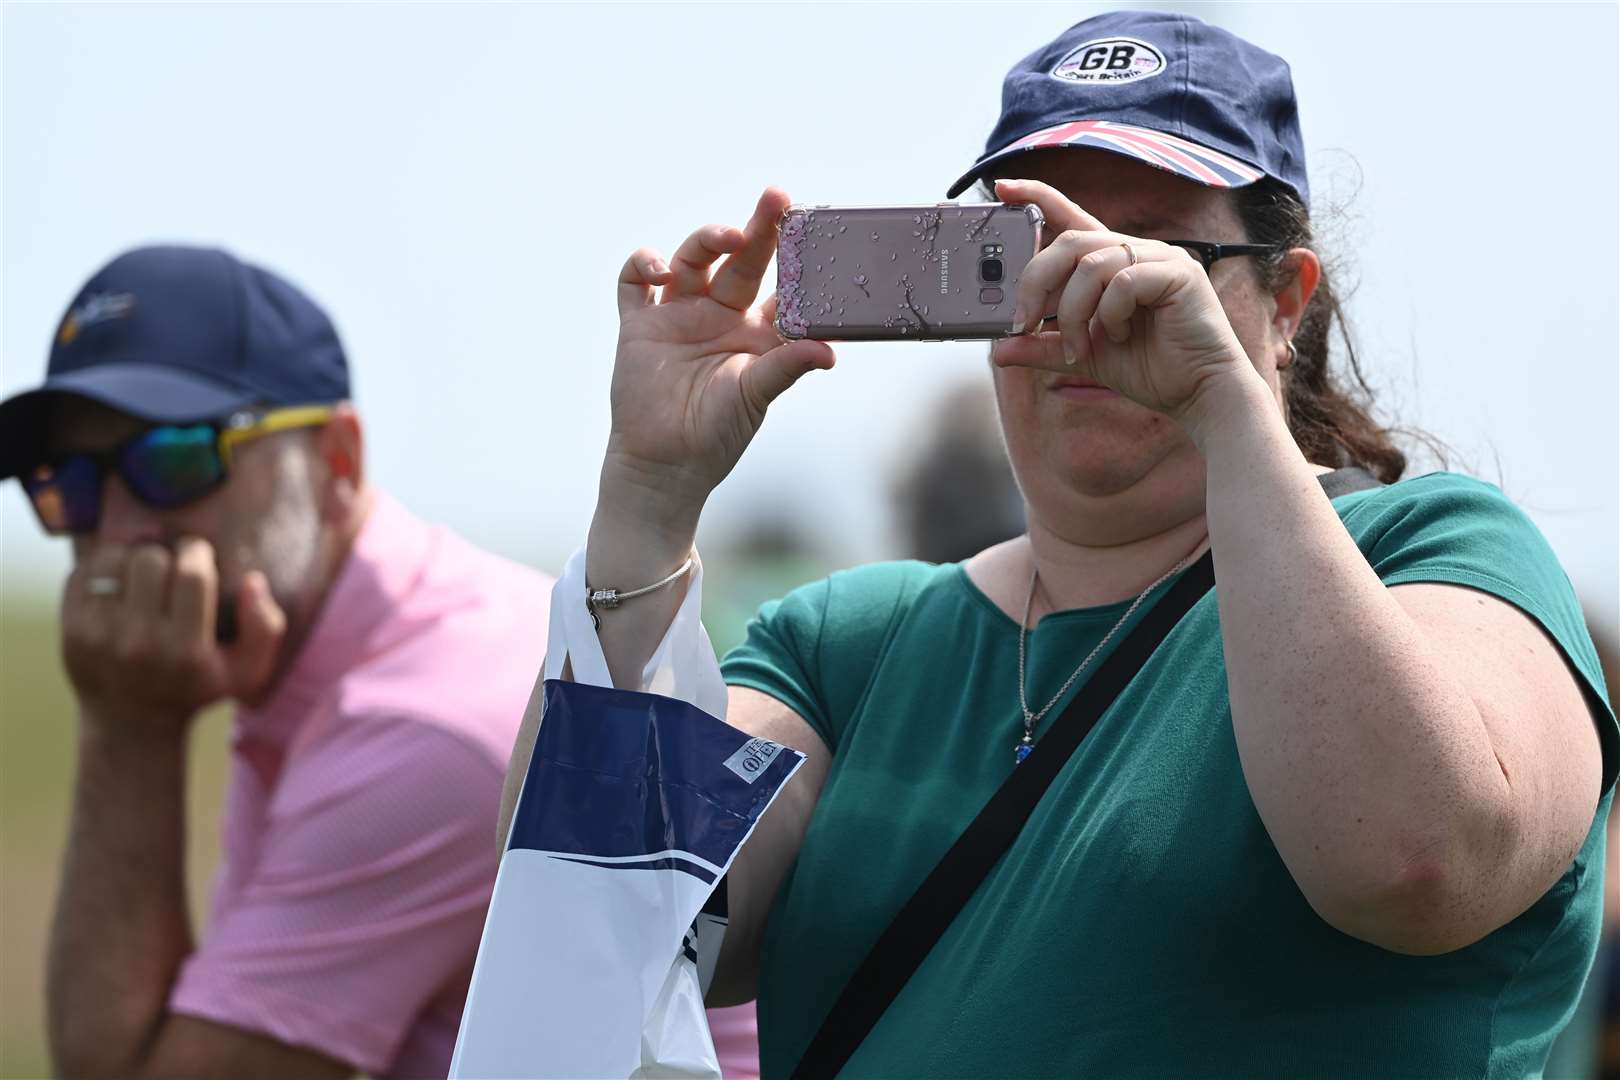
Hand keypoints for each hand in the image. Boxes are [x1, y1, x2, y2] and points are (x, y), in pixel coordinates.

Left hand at [62, 537, 286, 737]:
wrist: (131, 723)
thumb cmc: (196, 687)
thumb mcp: (247, 670)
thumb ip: (266, 627)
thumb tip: (252, 580)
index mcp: (186, 651)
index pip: (192, 575)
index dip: (197, 552)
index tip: (198, 555)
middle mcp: (140, 644)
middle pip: (151, 560)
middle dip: (165, 553)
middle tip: (170, 565)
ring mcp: (99, 637)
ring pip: (114, 560)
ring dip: (132, 556)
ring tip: (143, 572)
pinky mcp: (71, 630)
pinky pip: (84, 573)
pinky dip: (103, 567)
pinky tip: (119, 582)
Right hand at [605, 187, 835, 524]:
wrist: (664, 464)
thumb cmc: (717, 434)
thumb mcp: (756, 396)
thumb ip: (787, 366)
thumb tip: (829, 352)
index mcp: (757, 331)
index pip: (780, 283)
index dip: (795, 257)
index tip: (811, 229)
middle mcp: (720, 315)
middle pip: (741, 260)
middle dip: (760, 229)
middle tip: (777, 200)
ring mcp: (678, 314)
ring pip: (693, 259)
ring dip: (708, 240)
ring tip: (728, 237)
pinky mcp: (640, 323)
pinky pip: (635, 282)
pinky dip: (644, 264)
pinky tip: (661, 270)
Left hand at [992, 177, 1257, 423]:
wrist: (1199, 394)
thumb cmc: (1151, 369)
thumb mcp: (1082, 356)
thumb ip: (1043, 347)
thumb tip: (998, 350)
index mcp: (1112, 263)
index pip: (1071, 218)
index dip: (1038, 198)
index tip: (1002, 188)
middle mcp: (1135, 251)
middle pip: (1070, 240)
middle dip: (1037, 281)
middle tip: (1022, 320)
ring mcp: (1160, 257)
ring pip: (1091, 263)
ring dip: (1074, 311)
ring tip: (1080, 346)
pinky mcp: (1179, 273)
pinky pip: (1123, 282)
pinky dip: (1110, 314)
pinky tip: (1121, 336)